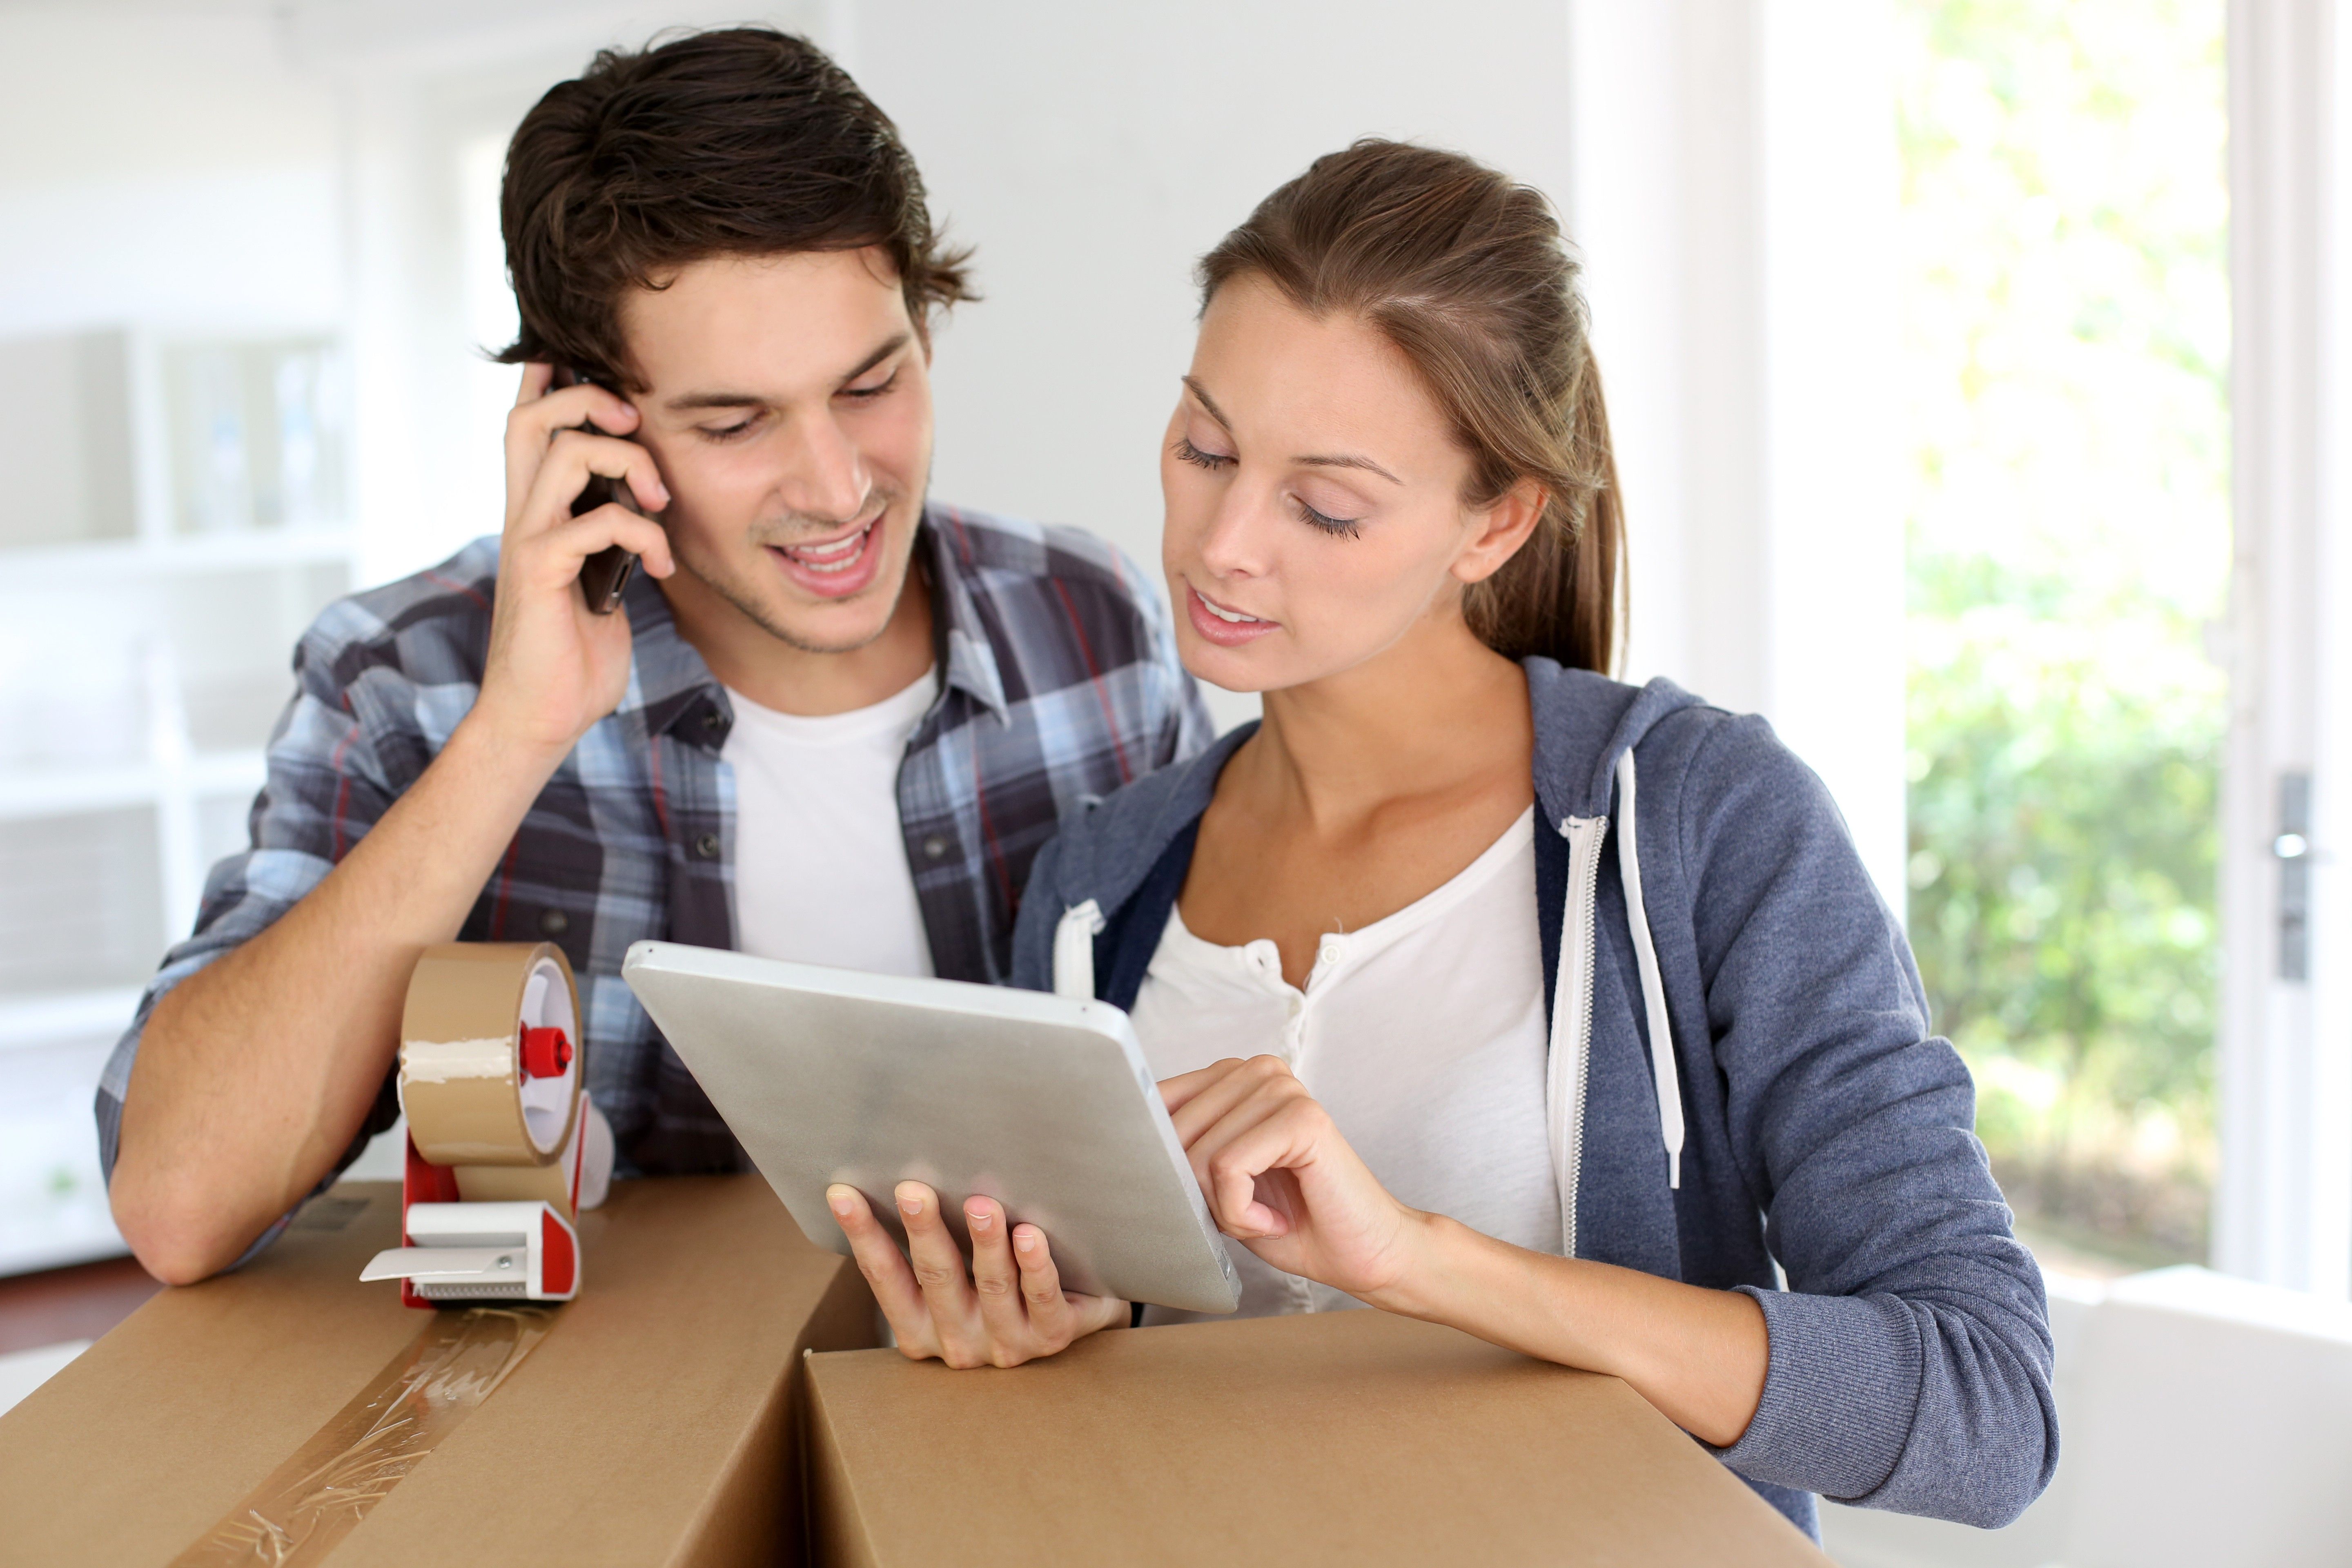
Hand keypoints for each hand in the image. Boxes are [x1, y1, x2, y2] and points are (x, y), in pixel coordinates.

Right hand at [470, 363, 678, 759]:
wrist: (540, 716)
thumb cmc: (572, 652)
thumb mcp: (598, 578)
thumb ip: (608, 535)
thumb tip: (643, 502)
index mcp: (535, 512)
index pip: (527, 425)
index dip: (552, 381)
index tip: (606, 378)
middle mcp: (523, 515)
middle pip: (532, 415)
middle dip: (590, 398)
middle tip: (637, 428)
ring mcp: (527, 539)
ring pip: (567, 451)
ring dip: (630, 464)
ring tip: (661, 503)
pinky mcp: (540, 571)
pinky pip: (594, 522)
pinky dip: (642, 534)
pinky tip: (661, 565)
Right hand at [828, 1181, 1127, 1367]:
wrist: (1071, 1321)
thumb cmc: (1000, 1288)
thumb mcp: (957, 1277)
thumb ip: (934, 1243)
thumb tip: (902, 1177)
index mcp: (921, 1327)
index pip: (886, 1276)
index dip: (863, 1235)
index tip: (842, 1192)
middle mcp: (957, 1341)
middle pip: (937, 1277)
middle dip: (924, 1231)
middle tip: (912, 1190)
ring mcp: (1005, 1343)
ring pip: (992, 1285)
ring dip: (985, 1243)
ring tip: (981, 1205)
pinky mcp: (1051, 1336)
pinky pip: (1042, 1299)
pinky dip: (1034, 1266)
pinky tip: (1029, 1236)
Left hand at [1162, 1056, 1424, 1301]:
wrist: (1362, 1256)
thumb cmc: (1290, 1221)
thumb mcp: (1215, 1182)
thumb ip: (1181, 1151)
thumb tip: (1120, 1145)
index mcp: (1235, 1075)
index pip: (1157, 1102)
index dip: (1158, 1159)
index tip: (1184, 1197)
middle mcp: (1258, 1069)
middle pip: (1175, 1134)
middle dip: (1198, 1193)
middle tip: (1244, 1213)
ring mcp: (1283, 1088)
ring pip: (1199, 1156)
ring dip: (1224, 1208)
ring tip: (1264, 1215)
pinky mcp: (1302, 1118)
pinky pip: (1228, 1168)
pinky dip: (1242, 1213)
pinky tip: (1277, 1219)